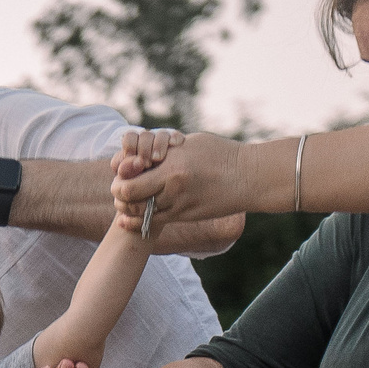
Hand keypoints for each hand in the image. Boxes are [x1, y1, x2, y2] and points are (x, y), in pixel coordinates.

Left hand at [113, 130, 254, 237]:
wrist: (248, 177)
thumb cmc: (221, 154)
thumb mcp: (190, 143)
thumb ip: (165, 150)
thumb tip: (142, 152)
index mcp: (172, 166)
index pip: (129, 181)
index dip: (120, 178)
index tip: (122, 172)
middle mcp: (173, 188)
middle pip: (130, 199)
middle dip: (120, 194)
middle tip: (120, 188)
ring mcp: (179, 205)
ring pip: (140, 214)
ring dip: (130, 208)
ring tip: (129, 200)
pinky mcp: (185, 216)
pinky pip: (154, 224)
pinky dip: (140, 222)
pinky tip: (133, 217)